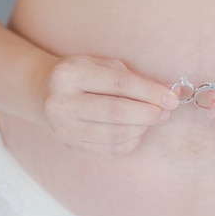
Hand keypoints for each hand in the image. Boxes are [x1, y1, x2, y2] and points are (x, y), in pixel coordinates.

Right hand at [41, 56, 178, 155]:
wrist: (43, 92)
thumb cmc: (83, 75)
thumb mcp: (103, 65)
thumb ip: (134, 77)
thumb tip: (171, 92)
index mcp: (70, 75)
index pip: (118, 84)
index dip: (149, 92)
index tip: (171, 98)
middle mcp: (62, 103)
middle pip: (116, 113)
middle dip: (148, 113)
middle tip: (165, 111)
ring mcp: (64, 128)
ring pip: (115, 135)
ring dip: (142, 128)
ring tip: (153, 118)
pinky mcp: (70, 146)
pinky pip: (111, 150)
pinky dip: (131, 141)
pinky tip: (136, 130)